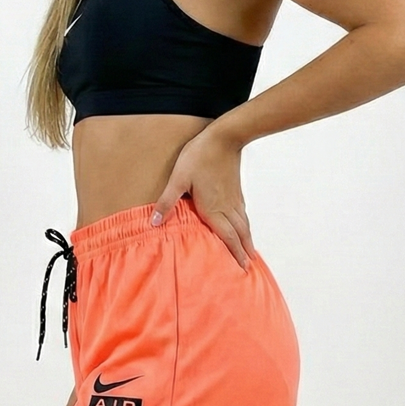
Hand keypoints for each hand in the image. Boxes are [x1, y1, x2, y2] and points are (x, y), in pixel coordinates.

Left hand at [150, 124, 254, 269]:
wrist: (224, 138)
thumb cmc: (200, 157)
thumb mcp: (178, 179)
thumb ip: (167, 202)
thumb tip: (155, 223)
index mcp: (213, 209)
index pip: (227, 237)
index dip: (235, 253)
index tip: (242, 268)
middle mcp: (227, 207)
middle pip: (240, 234)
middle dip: (244, 251)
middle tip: (248, 267)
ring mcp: (234, 199)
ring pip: (244, 224)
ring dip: (247, 240)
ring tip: (250, 252)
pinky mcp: (236, 191)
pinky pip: (243, 214)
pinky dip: (245, 225)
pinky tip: (243, 226)